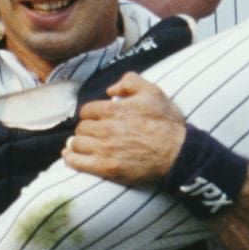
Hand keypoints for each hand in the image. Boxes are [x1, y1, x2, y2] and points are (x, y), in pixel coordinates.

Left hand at [62, 74, 188, 185]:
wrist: (178, 153)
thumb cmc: (167, 124)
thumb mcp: (153, 92)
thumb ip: (130, 82)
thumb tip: (111, 90)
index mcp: (115, 110)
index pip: (87, 110)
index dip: (91, 114)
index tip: (97, 119)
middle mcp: (106, 129)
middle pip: (81, 127)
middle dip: (86, 129)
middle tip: (93, 133)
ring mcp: (105, 149)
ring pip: (77, 144)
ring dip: (78, 143)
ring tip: (82, 145)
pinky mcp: (106, 168)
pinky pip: (77, 162)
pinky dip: (71, 158)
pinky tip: (70, 156)